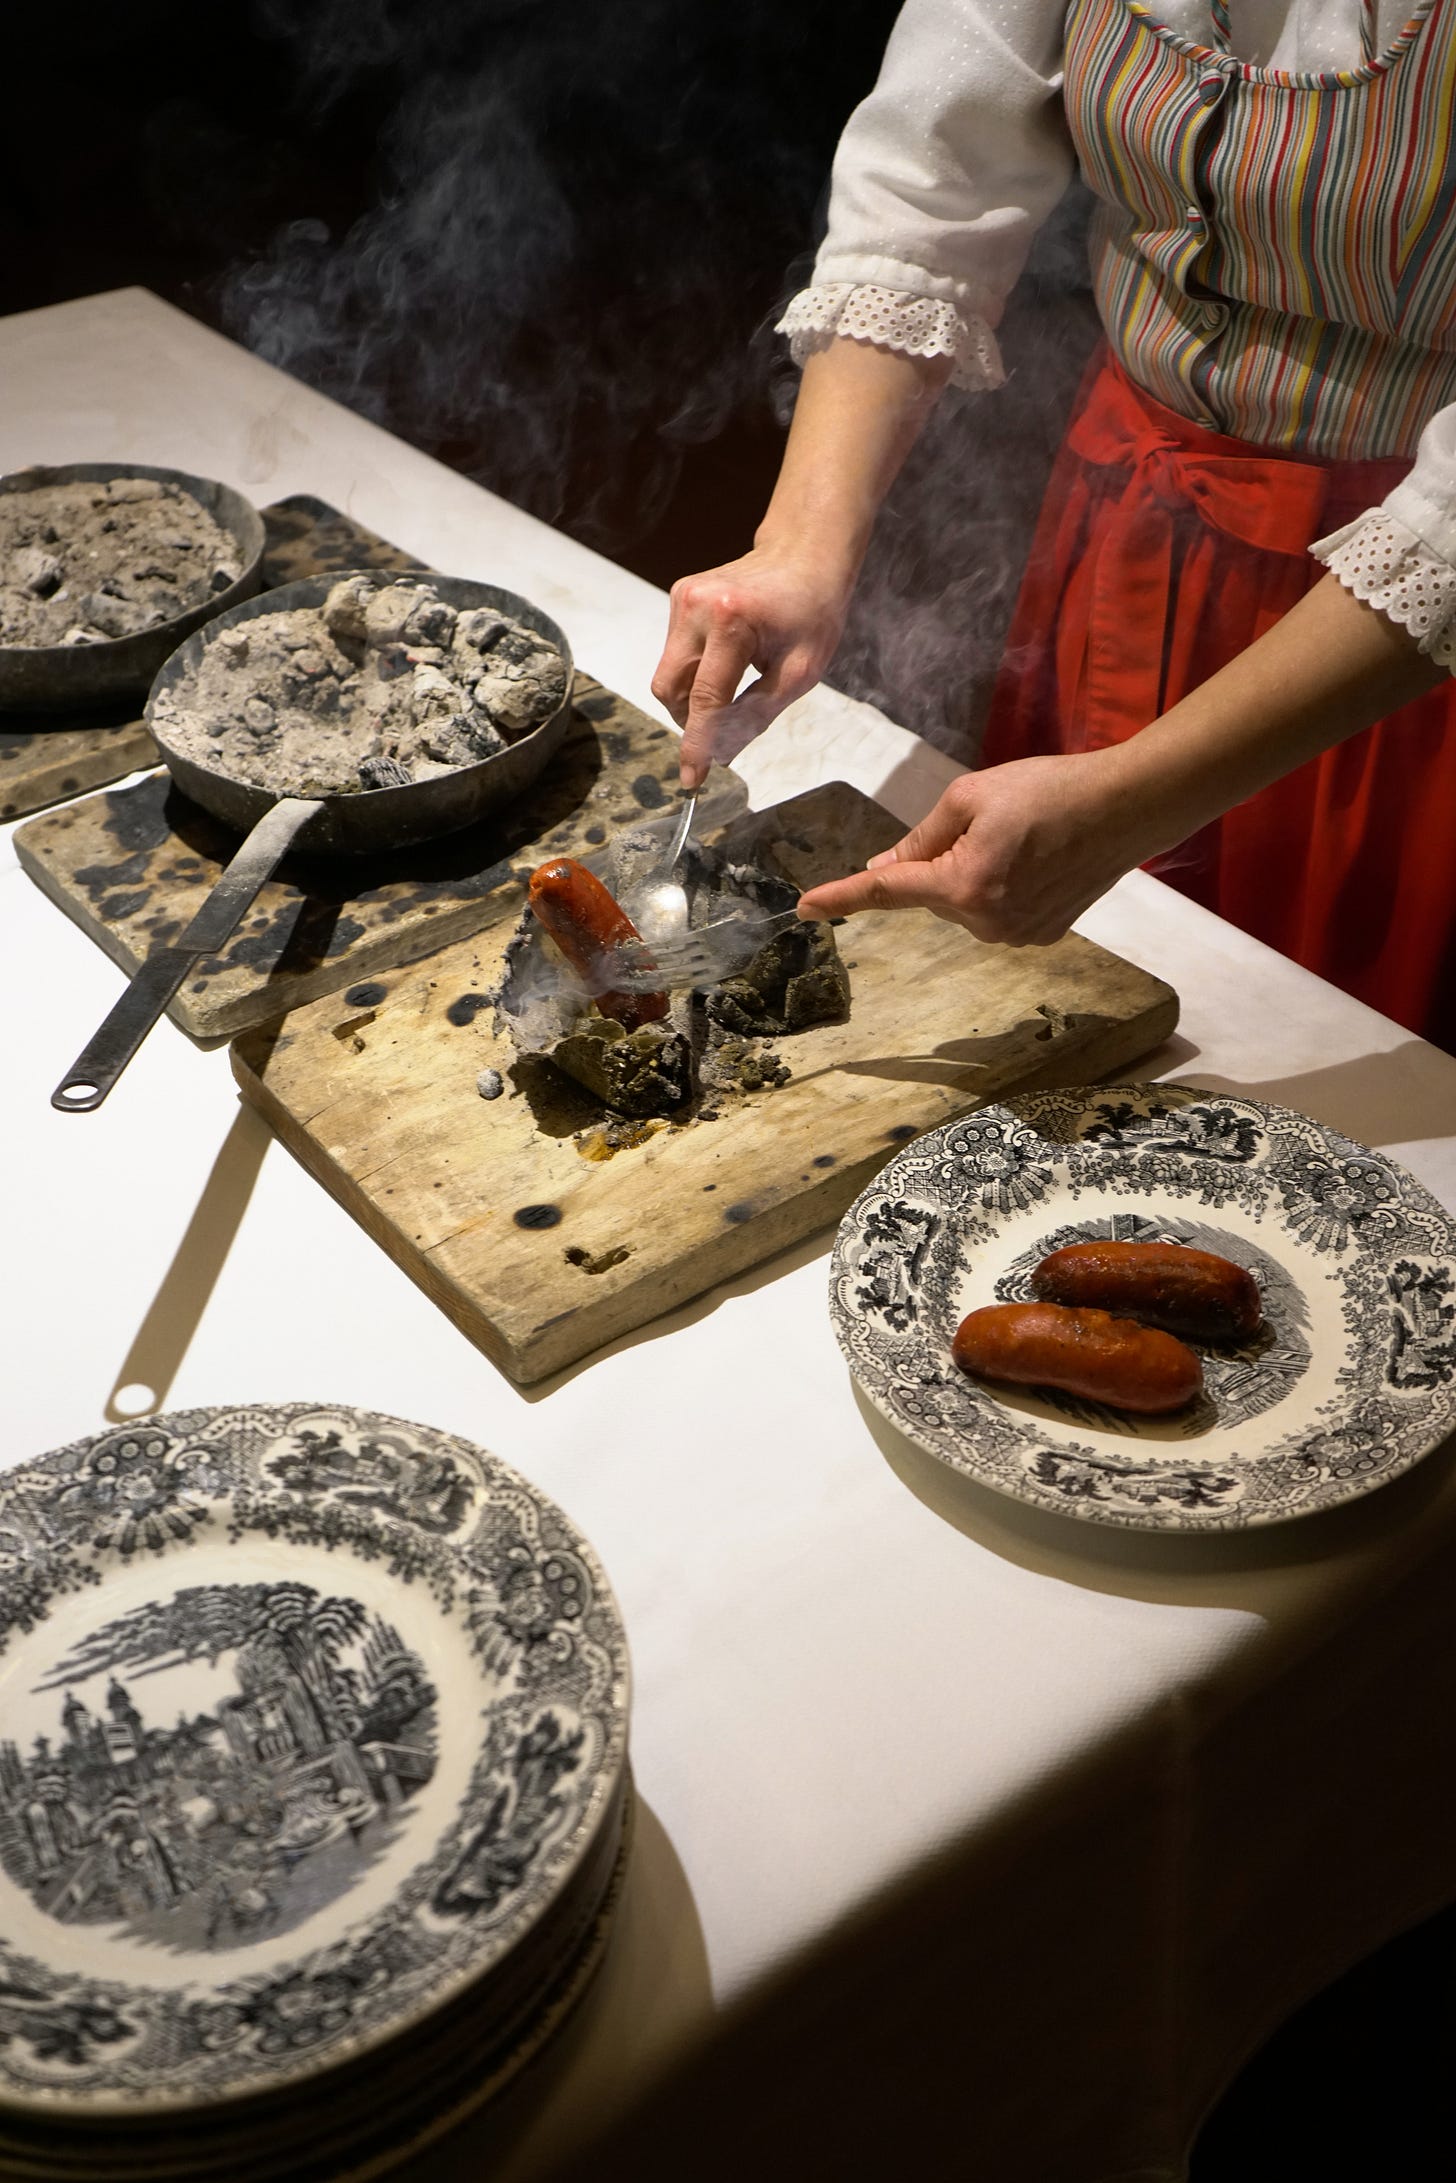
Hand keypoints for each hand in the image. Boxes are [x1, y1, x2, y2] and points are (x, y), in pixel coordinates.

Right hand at [651, 542, 850, 785]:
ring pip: (669, 674)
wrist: (805, 555)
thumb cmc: (812, 611)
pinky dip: (695, 672)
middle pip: (671, 689)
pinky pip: (675, 654)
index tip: (692, 779)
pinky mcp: (678, 597)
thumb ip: (757, 714)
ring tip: (734, 687)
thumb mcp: (799, 672)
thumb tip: (722, 754)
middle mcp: (696, 606)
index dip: (698, 744)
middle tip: (723, 730)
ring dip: (694, 696)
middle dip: (691, 719)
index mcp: (732, 620)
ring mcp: (682, 598)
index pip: (705, 698)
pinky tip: (727, 662)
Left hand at [796, 748, 1155, 942]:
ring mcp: (1016, 934)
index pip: (887, 891)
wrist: (1128, 808)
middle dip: (943, 859)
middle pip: (933, 893)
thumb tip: (884, 866)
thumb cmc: (1050, 790)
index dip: (842, 897)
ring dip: (973, 872)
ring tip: (1023, 837)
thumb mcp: (972, 797)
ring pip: (965, 903)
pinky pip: (997, 911)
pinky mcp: (1041, 935)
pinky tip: (1039, 859)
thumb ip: (921, 838)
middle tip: (991, 822)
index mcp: (963, 885)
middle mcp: (986, 922)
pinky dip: (1002, 886)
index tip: (805, 909)